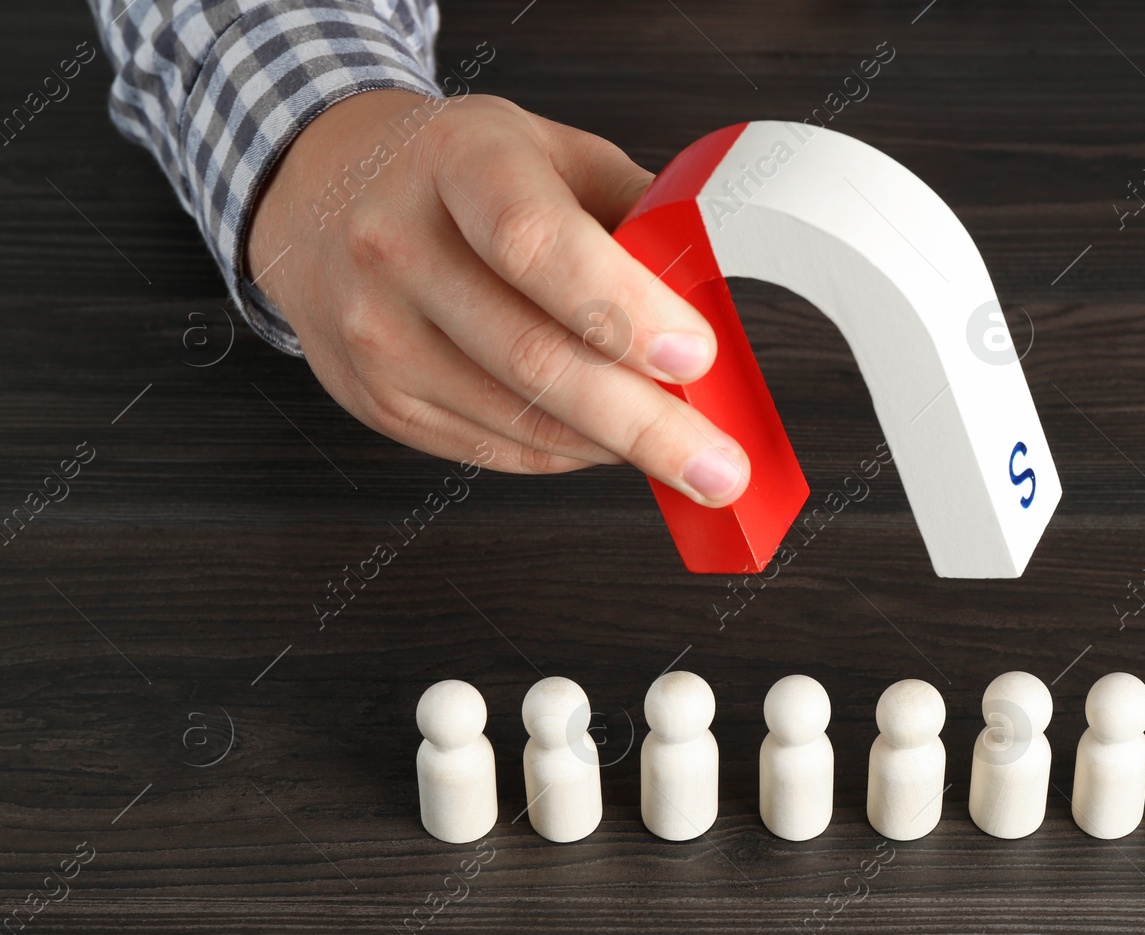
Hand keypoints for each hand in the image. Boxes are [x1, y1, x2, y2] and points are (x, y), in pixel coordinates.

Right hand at [245, 89, 748, 504]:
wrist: (323, 194)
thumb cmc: (460, 175)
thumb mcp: (552, 154)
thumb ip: (637, 214)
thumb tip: (715, 299)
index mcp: (459, 161)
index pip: (536, 244)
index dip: (621, 309)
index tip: (695, 357)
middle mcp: (397, 245)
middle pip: (533, 357)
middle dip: (646, 426)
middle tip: (720, 468)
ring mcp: (376, 331)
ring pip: (520, 421)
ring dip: (616, 447)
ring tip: (681, 452)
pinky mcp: (377, 399)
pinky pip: (497, 449)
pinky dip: (569, 453)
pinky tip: (606, 437)